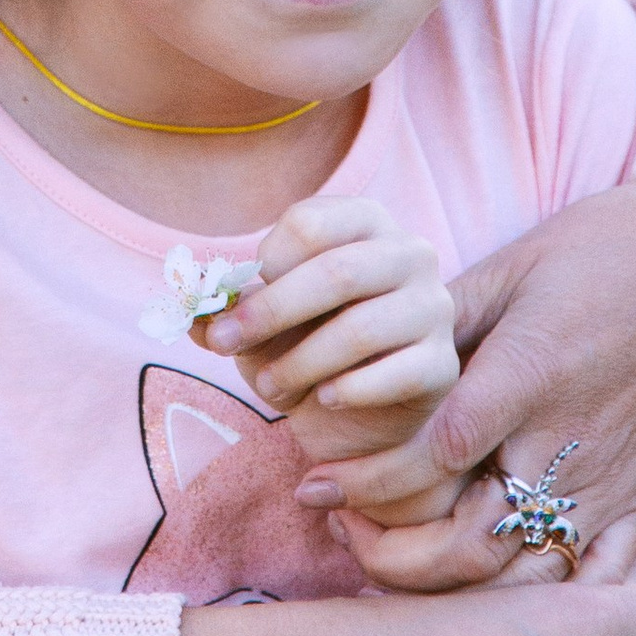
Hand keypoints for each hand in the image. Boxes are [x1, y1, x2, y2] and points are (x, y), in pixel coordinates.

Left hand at [208, 193, 458, 448]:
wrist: (351, 413)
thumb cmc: (301, 348)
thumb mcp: (257, 326)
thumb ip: (226, 312)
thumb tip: (193, 313)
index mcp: (365, 222)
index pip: (309, 224)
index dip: (262, 268)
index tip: (230, 308)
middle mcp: (410, 253)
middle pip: (337, 272)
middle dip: (269, 313)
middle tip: (224, 346)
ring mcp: (434, 308)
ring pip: (360, 329)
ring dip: (299, 363)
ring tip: (269, 387)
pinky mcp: (442, 365)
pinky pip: (394, 375)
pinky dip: (346, 390)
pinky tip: (323, 399)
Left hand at [298, 150, 635, 592]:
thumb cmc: (599, 248)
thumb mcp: (509, 269)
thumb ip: (437, 324)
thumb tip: (355, 358)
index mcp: (530, 375)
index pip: (435, 457)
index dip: (370, 479)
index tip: (320, 480)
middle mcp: (569, 441)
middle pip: (474, 542)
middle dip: (395, 553)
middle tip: (346, 526)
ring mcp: (609, 480)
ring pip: (525, 578)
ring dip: (452, 584)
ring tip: (397, 556)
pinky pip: (589, 579)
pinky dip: (537, 599)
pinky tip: (483, 584)